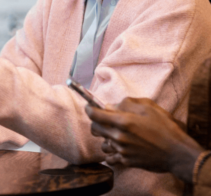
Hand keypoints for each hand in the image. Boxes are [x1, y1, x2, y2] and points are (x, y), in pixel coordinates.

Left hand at [86, 97, 203, 182]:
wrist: (177, 152)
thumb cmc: (164, 127)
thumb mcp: (147, 107)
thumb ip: (126, 103)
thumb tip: (111, 106)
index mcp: (123, 121)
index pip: (95, 115)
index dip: (89, 109)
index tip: (89, 106)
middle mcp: (119, 137)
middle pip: (94, 129)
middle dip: (96, 122)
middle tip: (104, 119)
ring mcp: (122, 151)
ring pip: (102, 144)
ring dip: (104, 138)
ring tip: (114, 134)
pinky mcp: (127, 161)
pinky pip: (110, 158)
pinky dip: (111, 152)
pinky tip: (118, 147)